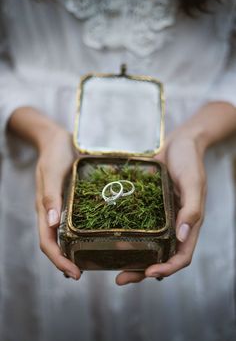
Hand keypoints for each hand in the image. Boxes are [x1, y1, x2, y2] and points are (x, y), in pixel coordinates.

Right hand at [35, 126, 80, 279]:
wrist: (56, 139)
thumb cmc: (54, 154)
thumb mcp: (52, 173)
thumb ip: (51, 197)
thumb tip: (50, 224)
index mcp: (44, 209)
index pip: (47, 242)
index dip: (58, 261)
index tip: (74, 273)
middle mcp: (51, 212)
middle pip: (54, 243)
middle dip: (64, 261)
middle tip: (81, 273)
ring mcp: (60, 207)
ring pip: (62, 235)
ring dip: (70, 251)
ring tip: (85, 262)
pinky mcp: (69, 200)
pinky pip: (71, 222)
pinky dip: (78, 234)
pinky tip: (90, 236)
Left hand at [116, 127, 206, 284]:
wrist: (179, 141)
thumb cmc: (189, 161)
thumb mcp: (193, 182)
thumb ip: (191, 209)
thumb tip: (182, 237)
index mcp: (187, 223)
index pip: (181, 256)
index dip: (167, 269)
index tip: (149, 274)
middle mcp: (172, 224)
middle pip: (159, 256)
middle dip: (141, 271)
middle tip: (120, 278)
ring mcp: (158, 216)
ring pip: (145, 244)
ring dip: (131, 257)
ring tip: (111, 264)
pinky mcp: (146, 205)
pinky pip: (136, 224)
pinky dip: (125, 234)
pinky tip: (107, 235)